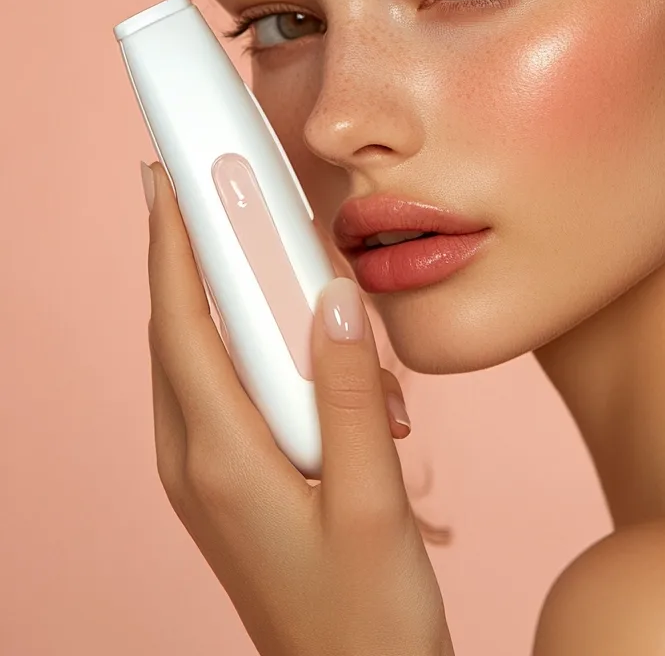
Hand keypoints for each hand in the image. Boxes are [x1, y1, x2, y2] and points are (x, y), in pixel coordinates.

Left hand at [142, 161, 454, 655]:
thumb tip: (330, 297)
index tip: (167, 176)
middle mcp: (197, 462)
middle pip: (180, 331)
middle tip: (215, 191)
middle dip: (191, 254)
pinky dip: (263, 352)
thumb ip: (349, 394)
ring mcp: (209, 476)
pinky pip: (229, 392)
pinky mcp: (233, 482)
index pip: (182, 324)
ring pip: (204, 359)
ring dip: (239, 305)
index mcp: (221, 458)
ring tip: (295, 279)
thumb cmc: (366, 612)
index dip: (171, 243)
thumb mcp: (373, 500)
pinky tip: (322, 361)